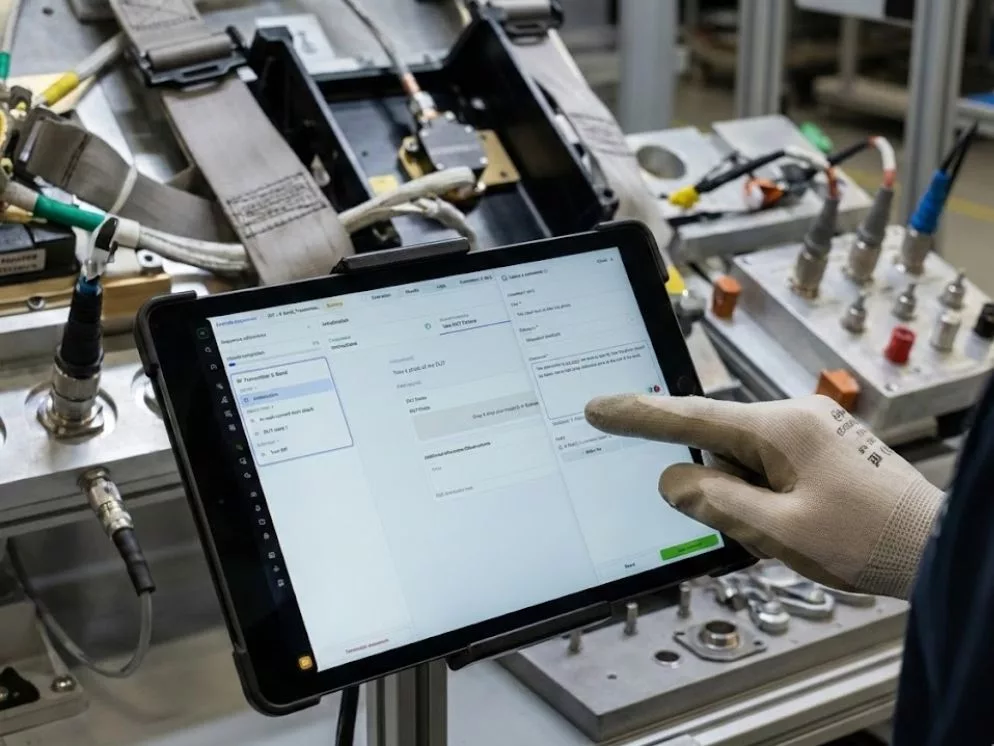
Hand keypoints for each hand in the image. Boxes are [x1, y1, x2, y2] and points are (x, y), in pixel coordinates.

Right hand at [585, 394, 944, 598]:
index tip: (598, 407)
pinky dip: (766, 498)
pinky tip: (800, 527)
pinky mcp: (823, 447)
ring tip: (795, 536)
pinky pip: (770, 467)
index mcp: (781, 429)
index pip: (691, 417)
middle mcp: (795, 417)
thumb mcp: (780, 532)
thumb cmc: (869, 541)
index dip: (638, 415)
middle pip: (721, 446)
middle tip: (759, 532)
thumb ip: (717, 504)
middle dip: (720, 490)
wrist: (941, 546)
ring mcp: (812, 430)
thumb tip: (673, 482)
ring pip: (746, 462)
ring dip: (748, 500)